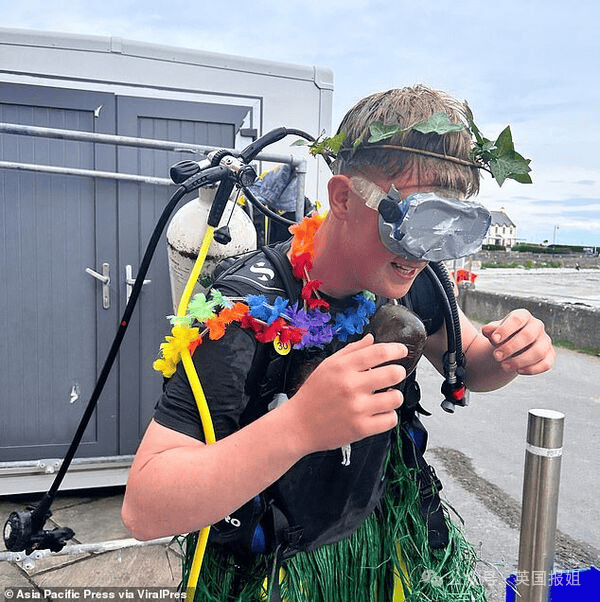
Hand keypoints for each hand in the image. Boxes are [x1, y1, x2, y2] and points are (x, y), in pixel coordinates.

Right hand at [286, 334, 406, 453]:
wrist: (298, 425)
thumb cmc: (313, 395)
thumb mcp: (327, 366)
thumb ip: (351, 351)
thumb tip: (372, 339)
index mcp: (342, 367)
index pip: (378, 352)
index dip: (396, 349)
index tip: (402, 350)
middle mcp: (350, 386)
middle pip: (393, 373)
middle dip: (398, 372)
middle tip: (394, 374)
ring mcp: (357, 408)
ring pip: (396, 398)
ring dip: (393, 396)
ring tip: (384, 396)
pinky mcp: (361, 428)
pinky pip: (390, 419)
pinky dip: (388, 415)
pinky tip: (379, 412)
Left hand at [481, 309, 554, 375]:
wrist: (510, 348)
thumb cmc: (502, 336)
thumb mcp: (494, 332)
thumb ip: (490, 330)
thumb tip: (486, 329)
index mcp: (523, 316)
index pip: (517, 319)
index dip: (506, 329)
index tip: (494, 339)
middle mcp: (537, 326)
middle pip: (528, 336)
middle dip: (510, 347)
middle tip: (496, 356)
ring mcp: (545, 341)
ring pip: (538, 352)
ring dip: (520, 361)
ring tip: (503, 366)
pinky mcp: (549, 355)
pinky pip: (546, 364)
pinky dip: (532, 369)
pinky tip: (518, 371)